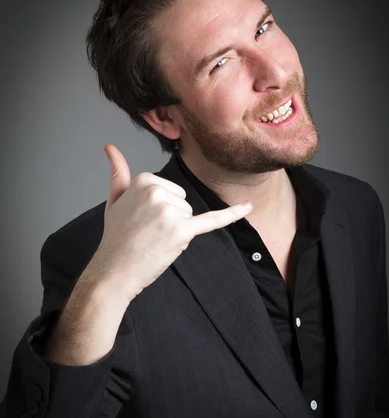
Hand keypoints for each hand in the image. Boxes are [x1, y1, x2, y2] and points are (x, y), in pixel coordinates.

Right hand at [91, 144, 252, 302]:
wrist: (114, 271)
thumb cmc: (116, 237)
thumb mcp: (115, 199)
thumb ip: (118, 172)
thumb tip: (110, 147)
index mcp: (144, 179)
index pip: (172, 190)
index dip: (160, 208)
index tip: (141, 219)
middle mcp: (157, 191)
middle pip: (183, 201)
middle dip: (170, 219)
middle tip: (147, 232)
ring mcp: (170, 210)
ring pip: (190, 215)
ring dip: (176, 231)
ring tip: (154, 240)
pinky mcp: (181, 230)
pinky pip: (211, 220)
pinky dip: (232, 215)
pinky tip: (248, 207)